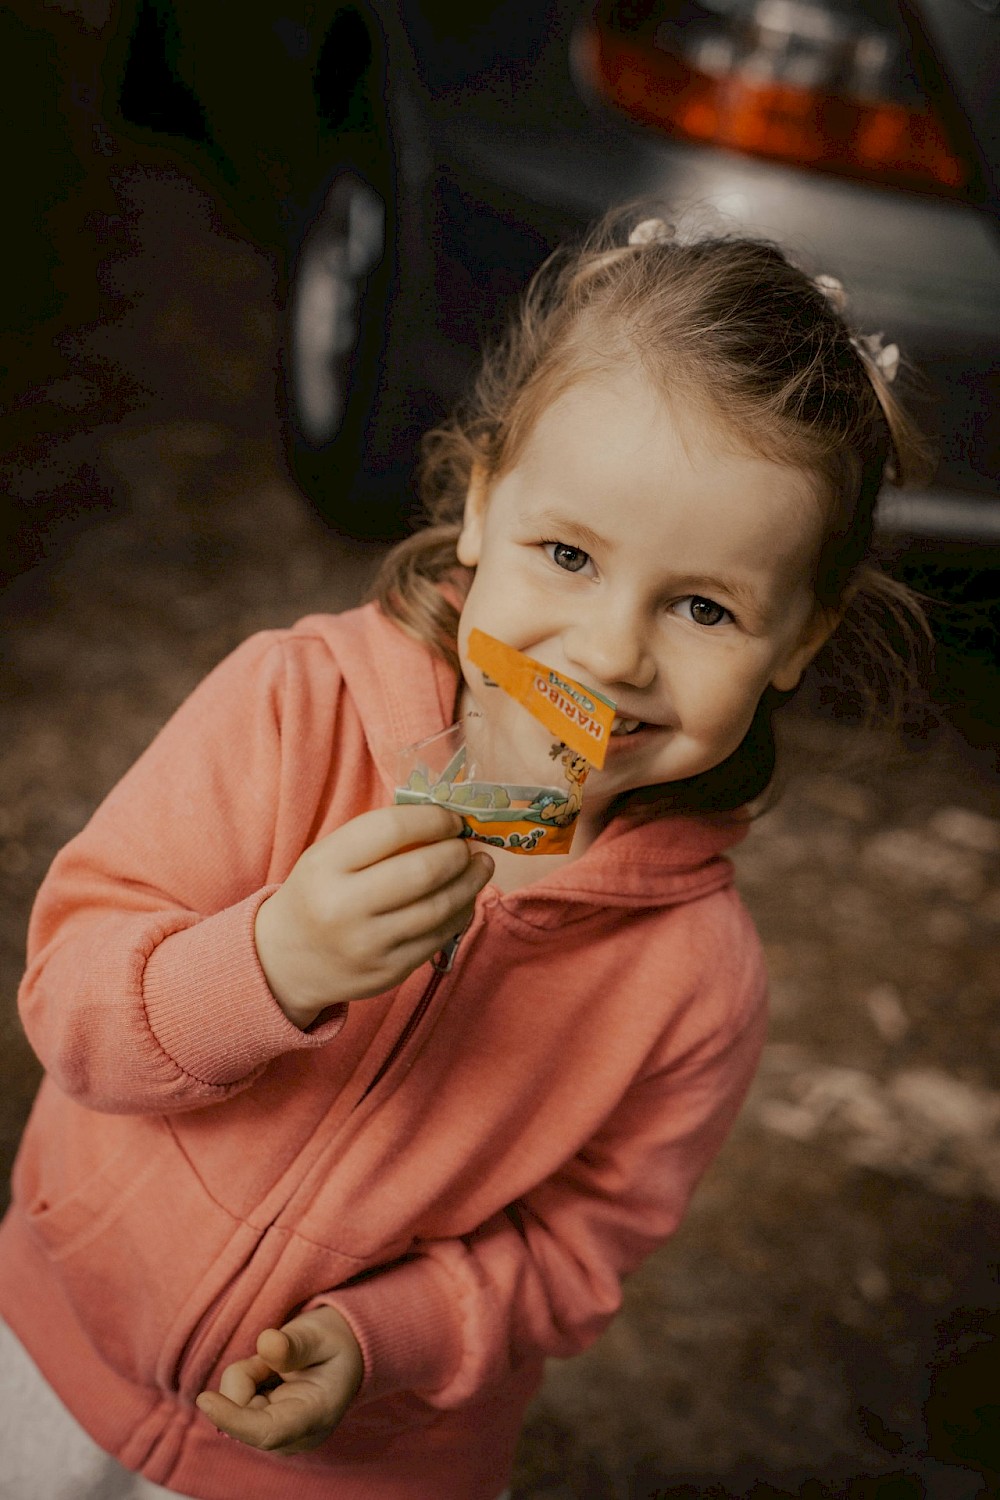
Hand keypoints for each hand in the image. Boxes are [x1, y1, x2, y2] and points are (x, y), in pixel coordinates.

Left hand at [196, 1306, 363, 1455]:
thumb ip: (295, 1343)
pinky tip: (270, 1375)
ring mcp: (275, 1437)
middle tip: (278, 1351)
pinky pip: (234, 1404)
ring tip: (278, 1363)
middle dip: (248, 1375)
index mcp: (316, 1416)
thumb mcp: (320, 1334)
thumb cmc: (333, 1344)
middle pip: (243, 1414)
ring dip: (247, 1376)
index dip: (233, 1419)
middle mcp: (293, 1436)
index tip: (204, 1399)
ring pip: (234, 1406)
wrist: (343, 1355)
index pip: (268, 1431)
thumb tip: (266, 1343)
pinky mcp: (261, 1430)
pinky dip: (246, 1381)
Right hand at [255, 804, 492, 1027]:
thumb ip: (379, 838)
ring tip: (480, 867)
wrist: (287, 961)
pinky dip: (460, 913)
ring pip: (439, 908)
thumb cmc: (318, 893)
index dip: (433, 819)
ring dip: (470, 883)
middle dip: (457, 854)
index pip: (391, 829)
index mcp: (325, 865)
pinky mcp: (388, 972)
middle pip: (422, 871)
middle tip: (468, 847)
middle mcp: (344, 906)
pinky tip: (464, 899)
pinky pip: (438, 937)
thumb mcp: (329, 856)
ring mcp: (368, 944)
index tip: (451, 819)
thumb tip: (446, 821)